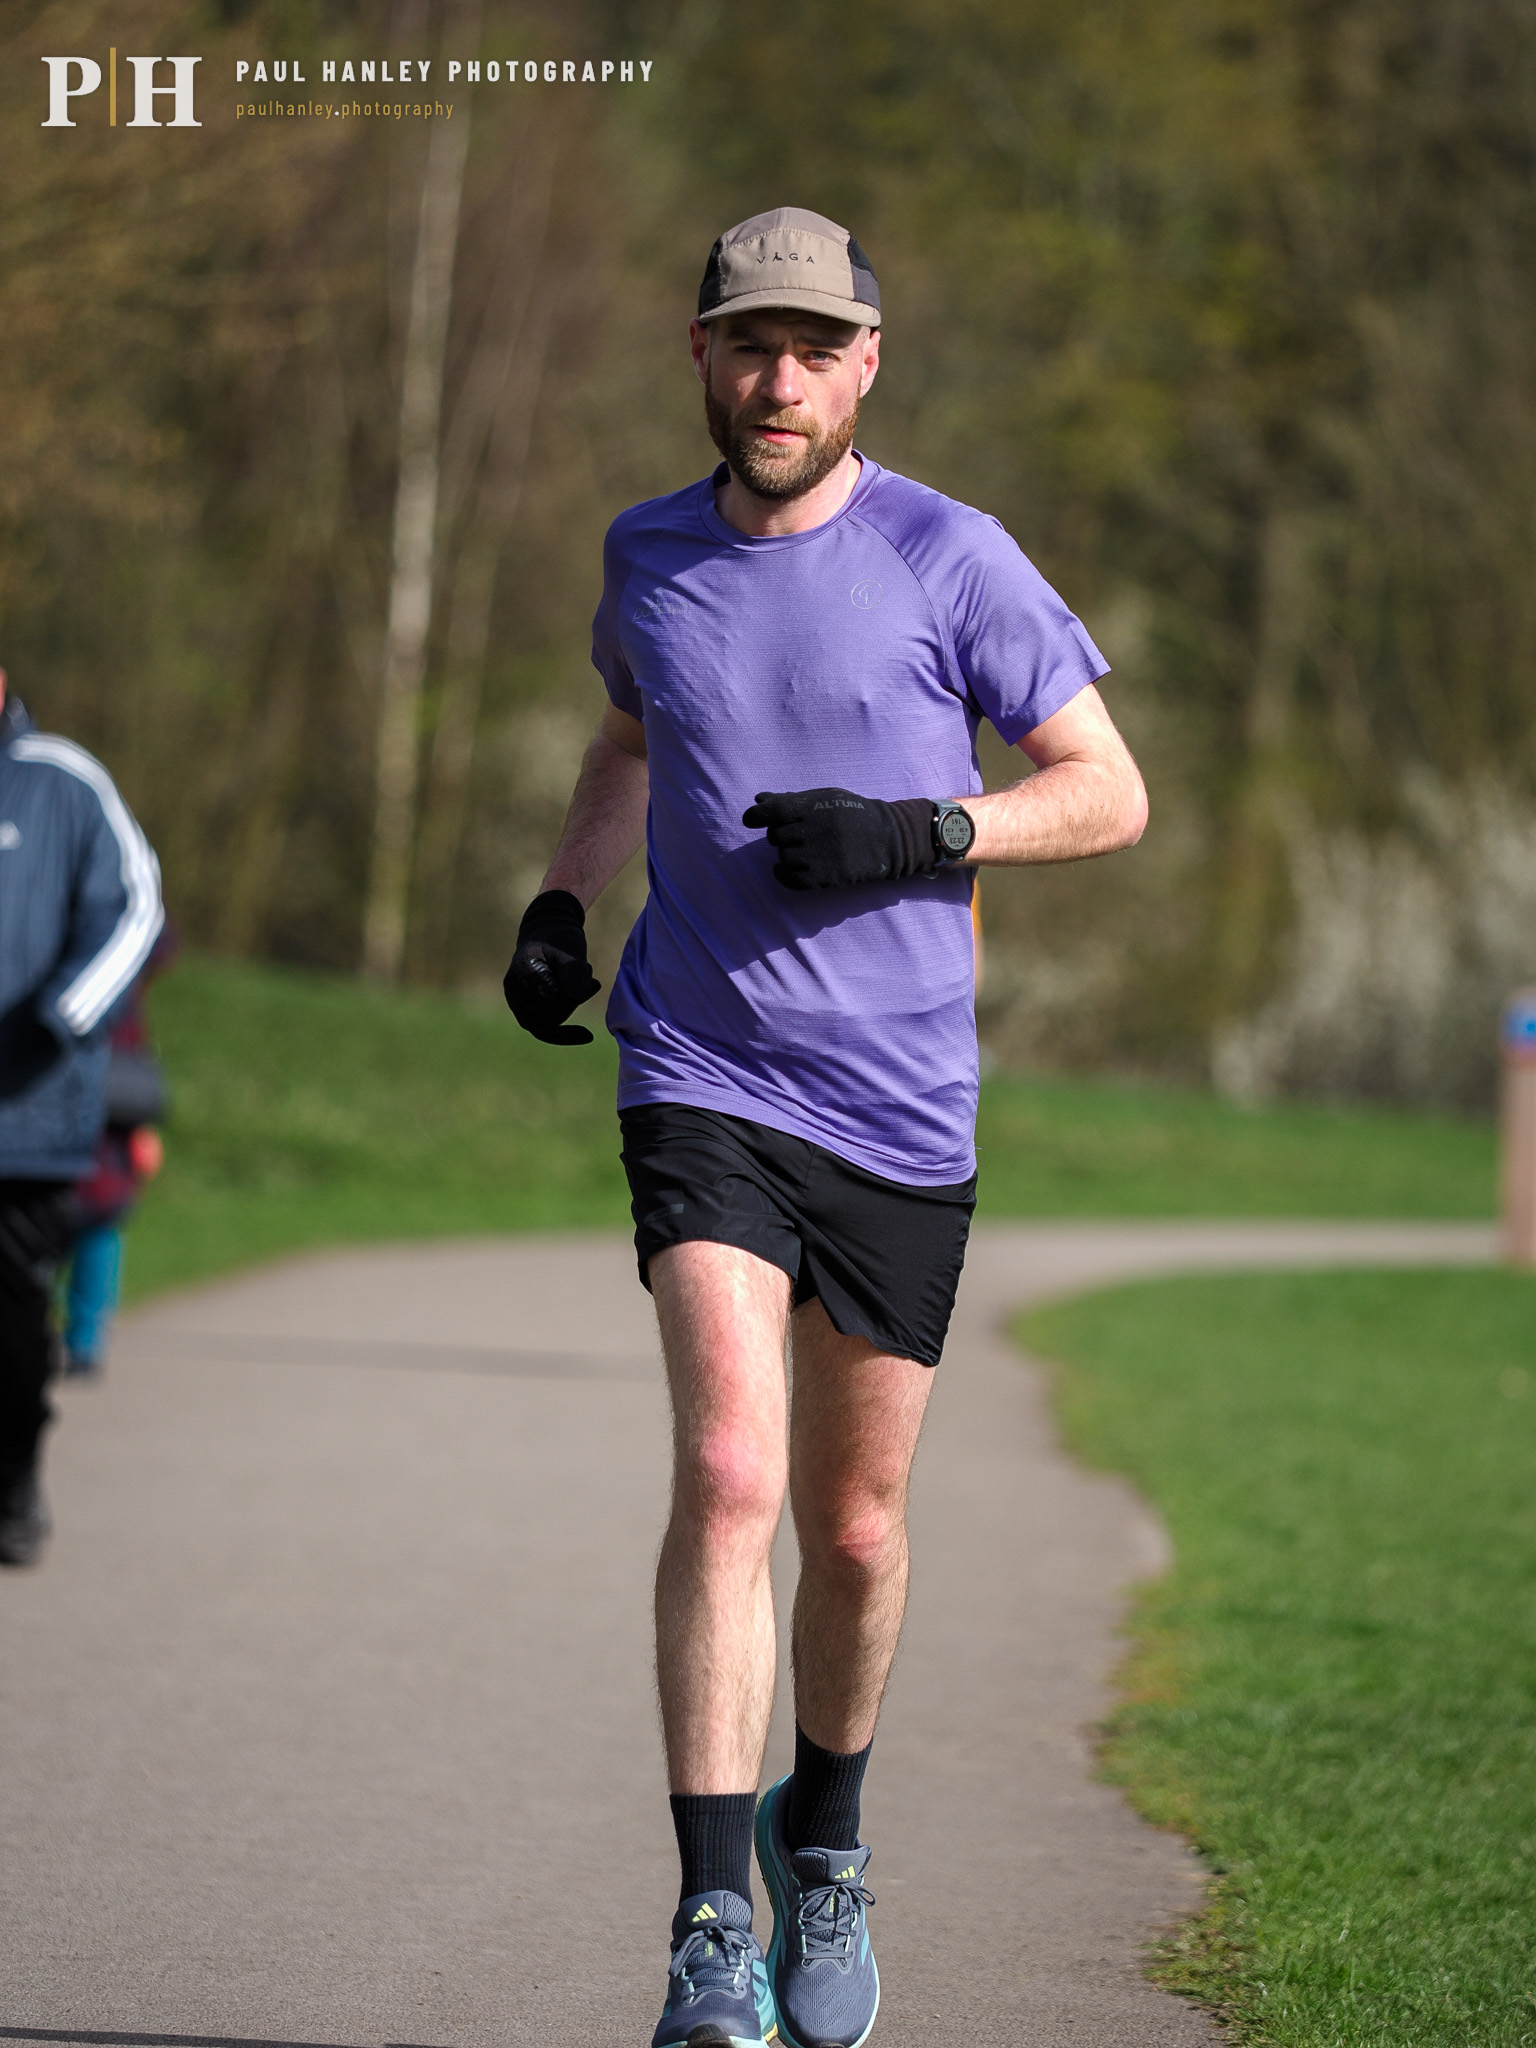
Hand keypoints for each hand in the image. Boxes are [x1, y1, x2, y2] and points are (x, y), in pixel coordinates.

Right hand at [503, 890, 601, 1043]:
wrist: (546, 932)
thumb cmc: (560, 937)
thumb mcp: (571, 947)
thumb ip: (574, 970)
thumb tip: (577, 997)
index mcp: (524, 973)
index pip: (556, 1002)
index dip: (578, 994)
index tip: (588, 972)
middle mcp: (514, 991)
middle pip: (553, 1016)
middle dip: (574, 999)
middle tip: (585, 972)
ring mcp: (516, 1002)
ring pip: (550, 1024)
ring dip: (569, 1006)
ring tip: (576, 980)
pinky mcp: (522, 1009)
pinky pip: (543, 1030)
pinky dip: (564, 1028)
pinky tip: (584, 1033)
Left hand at [741, 788, 936, 889]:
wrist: (888, 839)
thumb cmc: (852, 815)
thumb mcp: (825, 799)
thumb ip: (791, 800)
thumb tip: (759, 800)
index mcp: (816, 807)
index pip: (774, 811)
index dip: (757, 815)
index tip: (751, 820)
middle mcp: (817, 830)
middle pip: (776, 836)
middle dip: (780, 835)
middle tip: (797, 835)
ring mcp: (821, 855)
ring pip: (782, 857)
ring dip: (786, 855)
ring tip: (803, 850)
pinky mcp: (826, 877)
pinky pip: (790, 879)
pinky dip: (783, 875)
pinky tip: (787, 869)